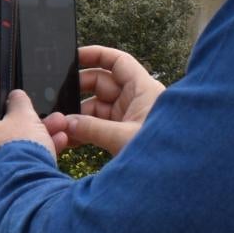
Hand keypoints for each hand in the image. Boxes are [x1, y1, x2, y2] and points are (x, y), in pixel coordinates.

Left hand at [0, 77, 51, 182]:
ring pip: (17, 140)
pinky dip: (39, 148)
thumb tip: (16, 96)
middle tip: (45, 104)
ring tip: (61, 123)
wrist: (27, 192)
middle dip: (29, 113)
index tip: (8, 75)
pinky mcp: (6, 179)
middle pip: (3, 122)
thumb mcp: (23, 117)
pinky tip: (61, 141)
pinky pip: (23, 158)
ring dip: (40, 130)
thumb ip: (20, 102)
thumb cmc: (19, 150)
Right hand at [41, 45, 165, 158]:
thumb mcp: (124, 138)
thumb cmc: (163, 154)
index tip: (74, 57)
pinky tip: (69, 139)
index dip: (96, 55)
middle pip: (101, 83)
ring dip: (78, 116)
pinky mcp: (123, 133)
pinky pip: (99, 126)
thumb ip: (92, 129)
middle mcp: (135, 99)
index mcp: (142, 89)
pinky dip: (85, 131)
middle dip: (78, 91)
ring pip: (97, 107)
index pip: (118, 62)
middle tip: (58, 100)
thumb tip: (67, 123)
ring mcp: (129, 117)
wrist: (176, 177)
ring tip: (61, 126)